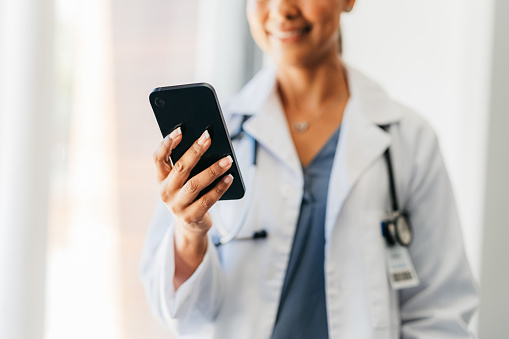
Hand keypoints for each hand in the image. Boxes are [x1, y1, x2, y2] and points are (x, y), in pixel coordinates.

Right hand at [153, 127, 233, 287]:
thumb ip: (188, 164)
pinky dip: (220, 188)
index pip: (159, 158)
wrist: (191, 225)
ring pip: (195, 184)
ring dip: (212, 170)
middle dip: (195, 150)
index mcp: (161, 178)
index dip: (167, 144)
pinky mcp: (191, 217)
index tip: (180, 130)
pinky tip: (229, 178)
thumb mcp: (183, 180)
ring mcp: (177, 206)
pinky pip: (207, 200)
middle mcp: (165, 192)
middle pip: (180, 168)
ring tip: (227, 160)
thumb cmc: (189, 194)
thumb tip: (206, 142)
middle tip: (208, 137)